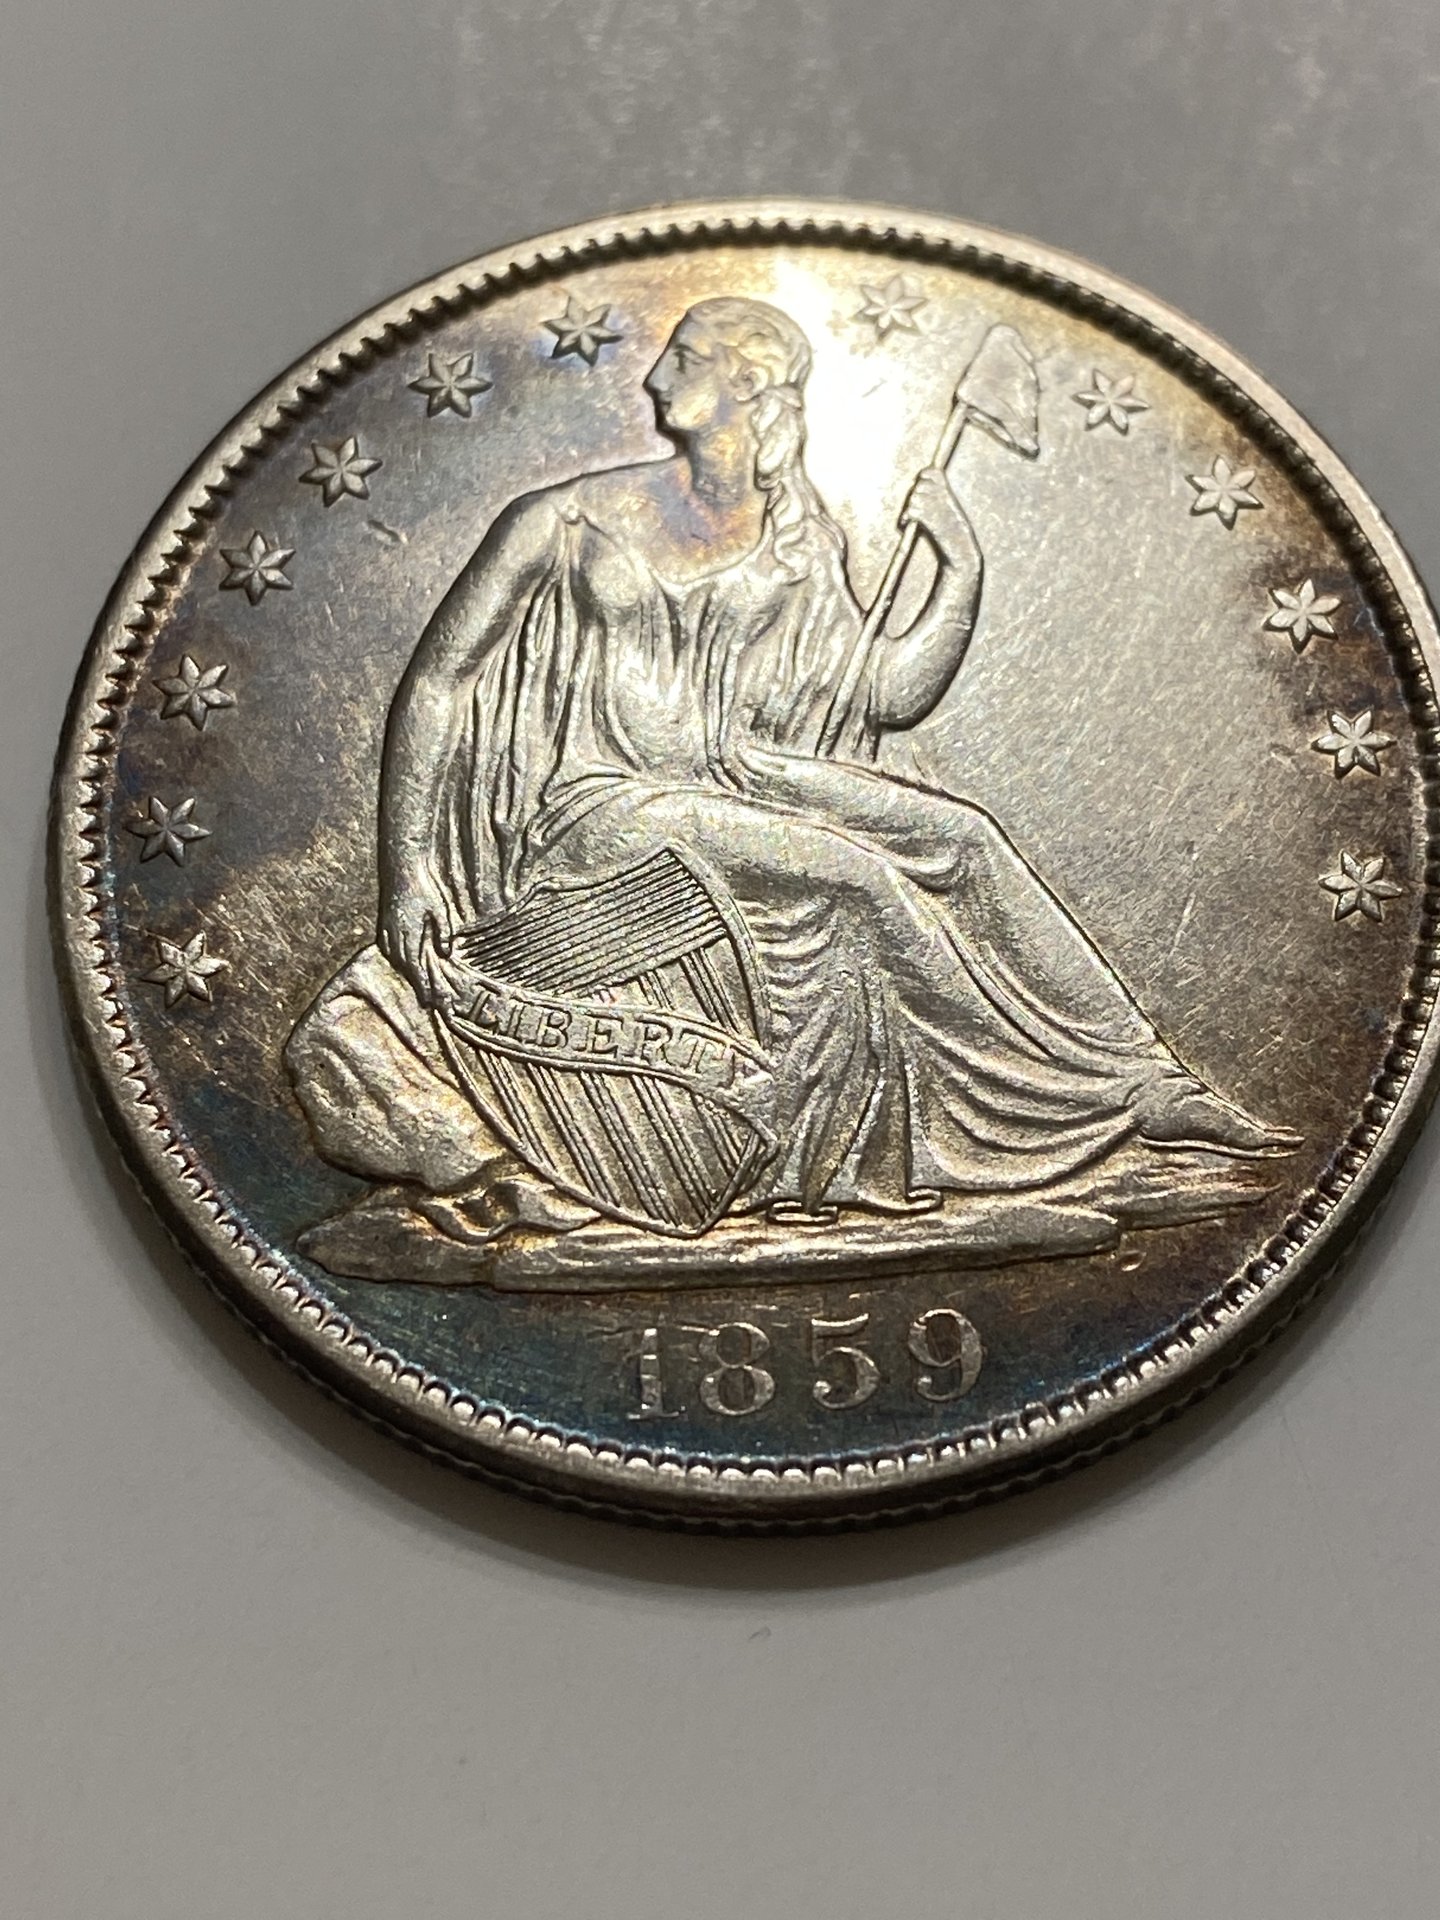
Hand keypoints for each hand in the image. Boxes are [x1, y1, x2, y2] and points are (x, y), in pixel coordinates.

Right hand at [379, 855, 459, 1005]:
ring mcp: (387, 930)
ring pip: (397, 960)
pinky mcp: (384, 924)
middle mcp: (395, 936)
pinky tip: (403, 963)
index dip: (424, 985)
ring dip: (408, 974)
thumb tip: (446, 953)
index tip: (432, 1000)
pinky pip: (389, 948)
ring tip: (421, 986)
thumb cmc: (423, 887)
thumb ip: (442, 932)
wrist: (401, 867)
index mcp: (409, 934)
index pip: (416, 967)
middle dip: (419, 984)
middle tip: (431, 1001)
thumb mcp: (438, 909)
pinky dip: (397, 960)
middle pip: (407, 968)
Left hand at [900, 467, 977, 569]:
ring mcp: (937, 508)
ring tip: (910, 516)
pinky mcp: (930, 520)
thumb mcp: (948, 509)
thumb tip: (916, 490)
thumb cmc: (953, 532)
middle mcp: (943, 497)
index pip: (933, 472)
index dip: (923, 475)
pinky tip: (905, 523)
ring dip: (909, 506)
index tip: (919, 482)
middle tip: (913, 504)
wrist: (961, 549)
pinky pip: (911, 511)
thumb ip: (936, 497)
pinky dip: (905, 517)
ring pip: (915, 497)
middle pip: (920, 485)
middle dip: (914, 493)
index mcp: (948, 493)